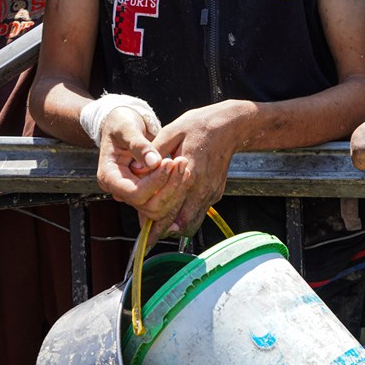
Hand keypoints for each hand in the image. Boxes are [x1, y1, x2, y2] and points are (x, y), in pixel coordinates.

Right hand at [95, 108, 189, 238]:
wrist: (124, 125)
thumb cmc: (121, 124)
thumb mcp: (126, 129)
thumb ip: (139, 145)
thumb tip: (154, 162)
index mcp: (109, 177)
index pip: (134, 193)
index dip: (155, 182)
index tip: (169, 163)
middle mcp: (121, 190)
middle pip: (149, 206)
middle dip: (169, 187)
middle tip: (181, 163)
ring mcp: (134, 193)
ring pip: (159, 208)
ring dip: (176, 189)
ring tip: (183, 165)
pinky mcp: (147, 192)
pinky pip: (164, 201)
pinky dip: (176, 189)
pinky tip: (183, 171)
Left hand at [145, 102, 250, 240]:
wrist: (229, 126)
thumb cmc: (199, 126)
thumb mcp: (171, 133)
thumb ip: (152, 153)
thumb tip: (134, 170)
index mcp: (188, 174)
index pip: (170, 209)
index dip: (156, 226)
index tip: (146, 238)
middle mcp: (201, 189)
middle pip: (183, 224)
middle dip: (166, 232)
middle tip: (151, 236)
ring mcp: (211, 192)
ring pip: (194, 222)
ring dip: (177, 226)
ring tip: (162, 226)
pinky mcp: (216, 192)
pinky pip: (201, 211)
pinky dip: (187, 215)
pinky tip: (177, 207)